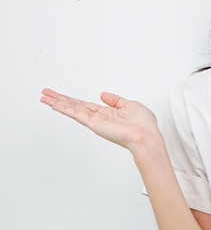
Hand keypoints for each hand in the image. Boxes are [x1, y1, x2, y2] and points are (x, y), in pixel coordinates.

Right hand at [40, 89, 161, 154]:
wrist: (146, 135)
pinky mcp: (95, 124)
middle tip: (44, 93)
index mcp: (107, 113)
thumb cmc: (143, 124)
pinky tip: (55, 105)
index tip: (59, 95)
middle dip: (59, 100)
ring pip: (72, 109)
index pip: (84, 105)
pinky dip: (66, 109)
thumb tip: (103, 95)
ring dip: (58, 103)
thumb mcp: (130, 105)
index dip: (71, 100)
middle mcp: (98, 118)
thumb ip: (115, 100)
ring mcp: (95, 121)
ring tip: (44, 97)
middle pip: (74, 106)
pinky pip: (78, 114)